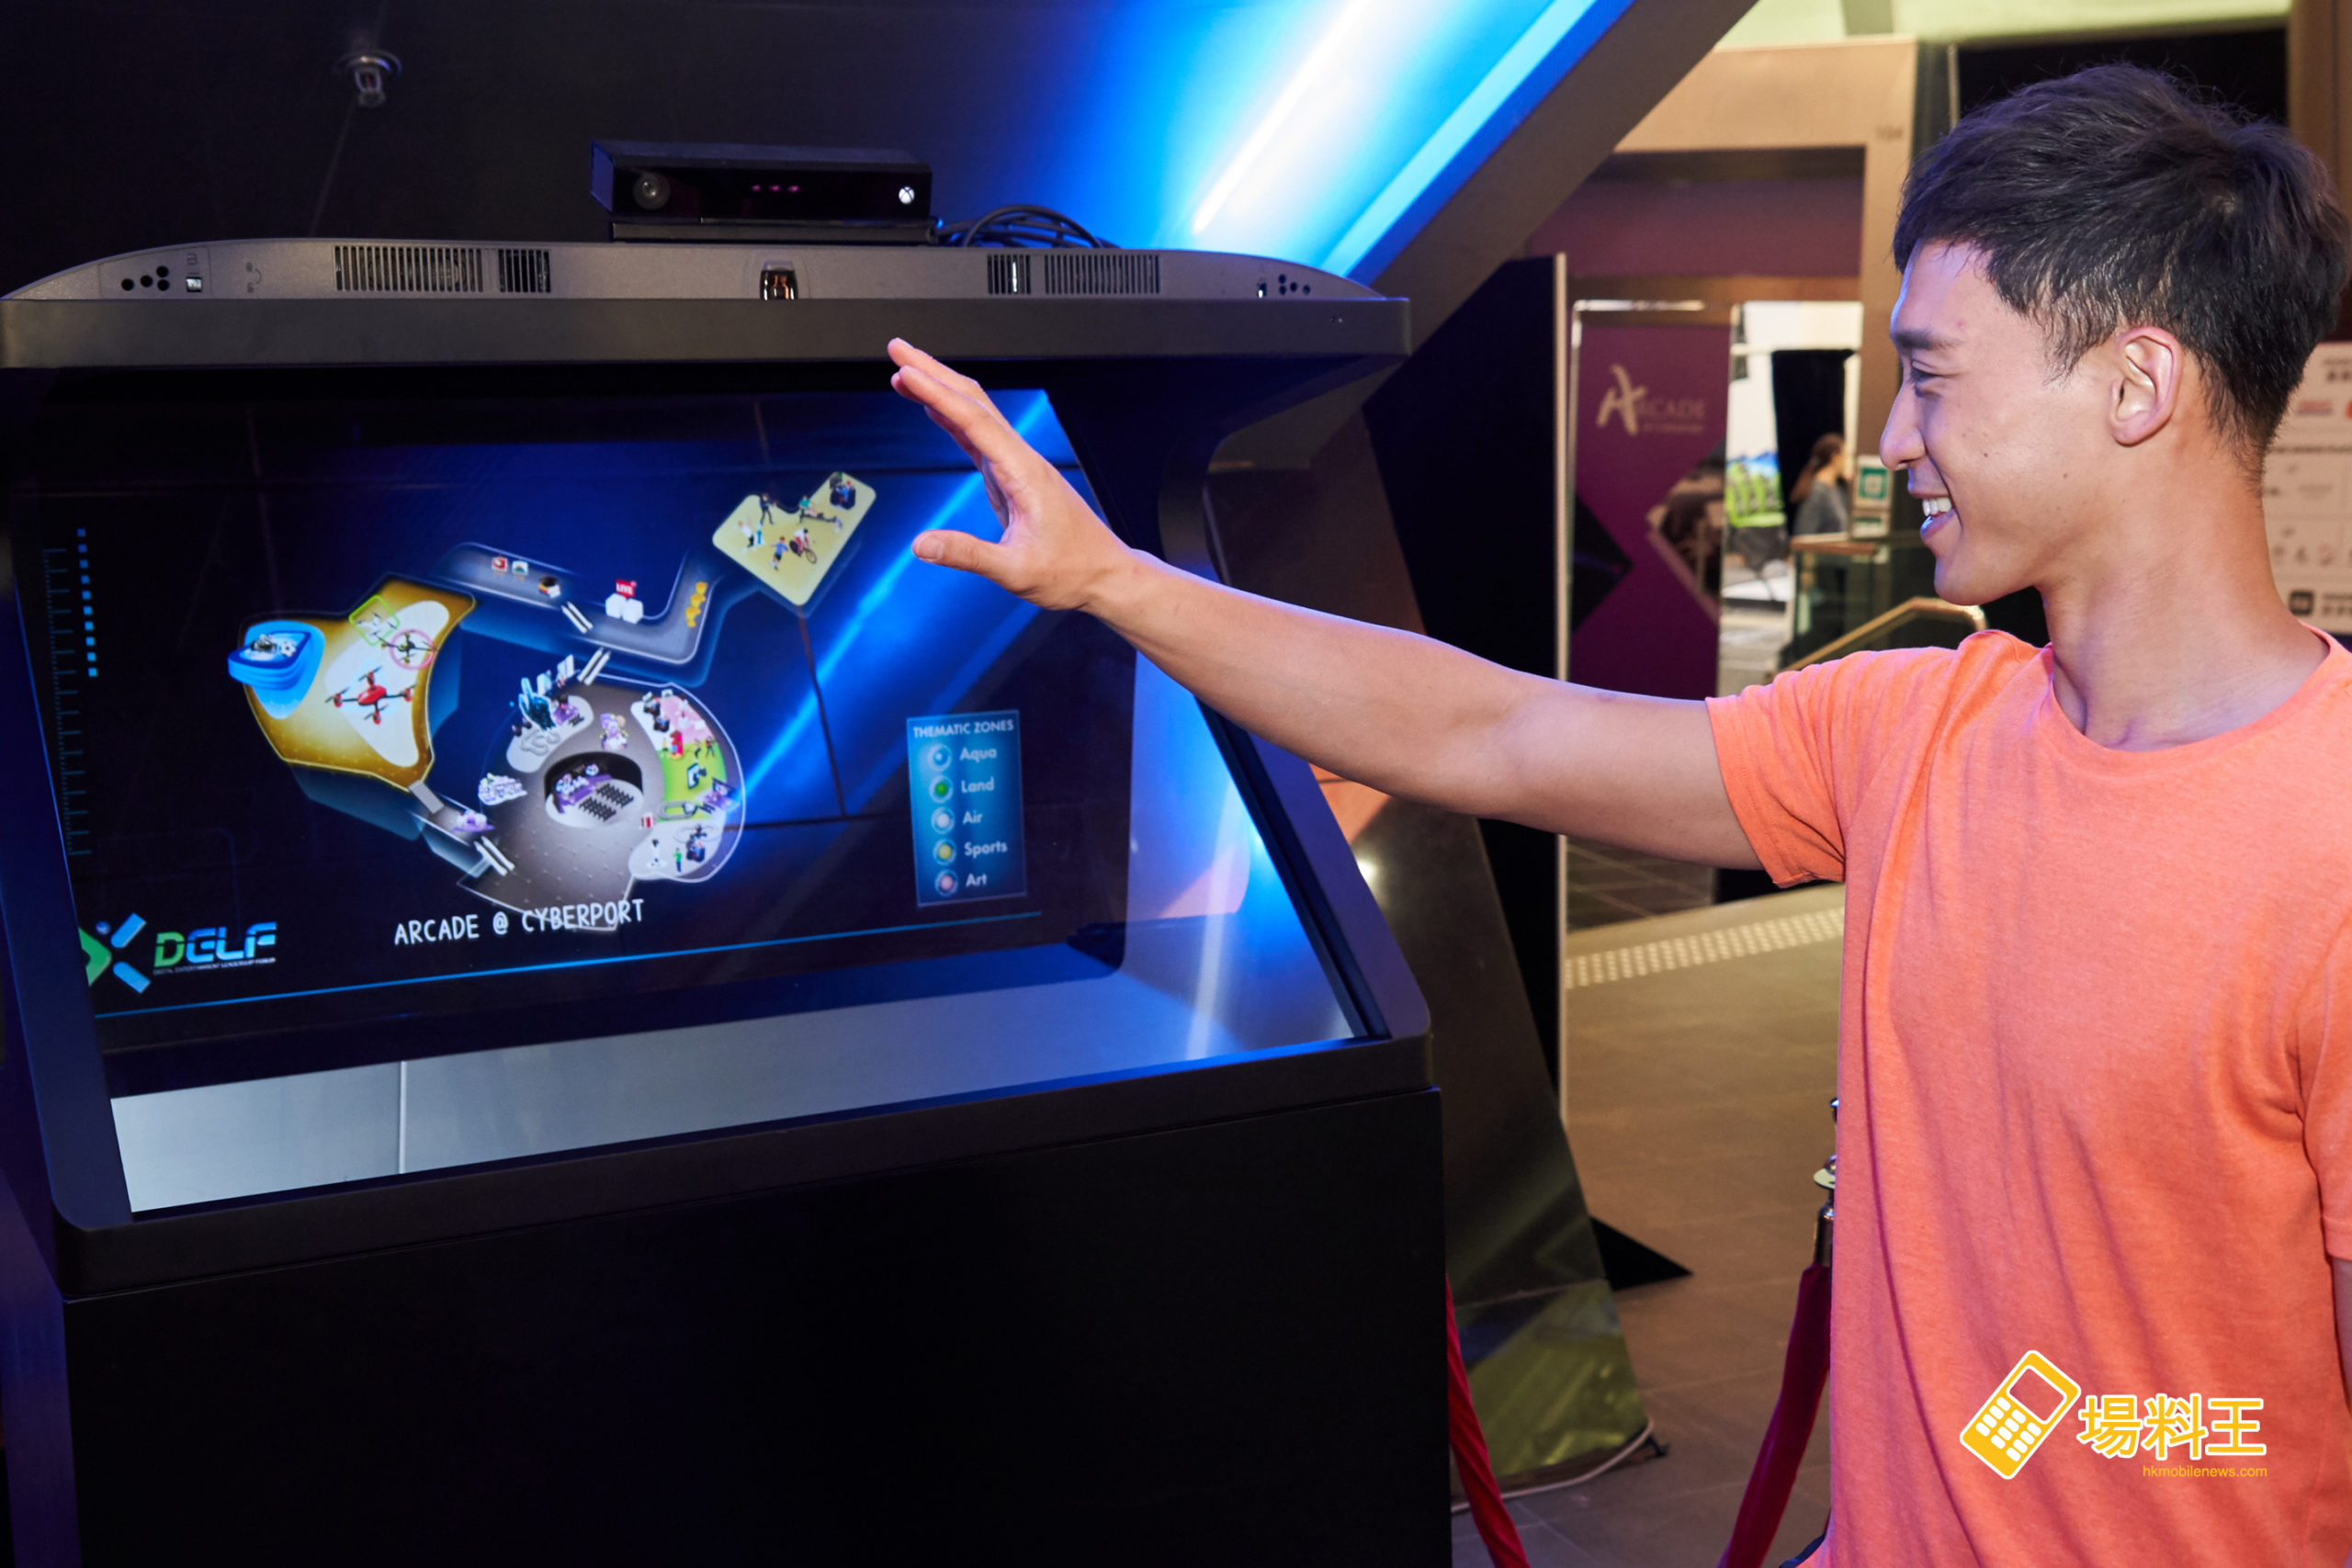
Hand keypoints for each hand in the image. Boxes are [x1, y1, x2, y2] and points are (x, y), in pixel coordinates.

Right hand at [886, 339, 1137, 612]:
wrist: (1104, 575)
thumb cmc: (1071, 571)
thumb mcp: (1016, 571)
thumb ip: (967, 555)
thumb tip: (922, 545)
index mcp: (1024, 473)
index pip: (974, 421)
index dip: (937, 393)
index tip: (907, 372)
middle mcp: (1021, 460)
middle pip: (974, 402)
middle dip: (934, 372)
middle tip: (898, 349)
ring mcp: (1017, 466)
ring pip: (976, 414)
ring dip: (941, 389)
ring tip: (906, 371)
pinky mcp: (1012, 477)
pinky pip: (978, 437)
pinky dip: (952, 418)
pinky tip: (934, 409)